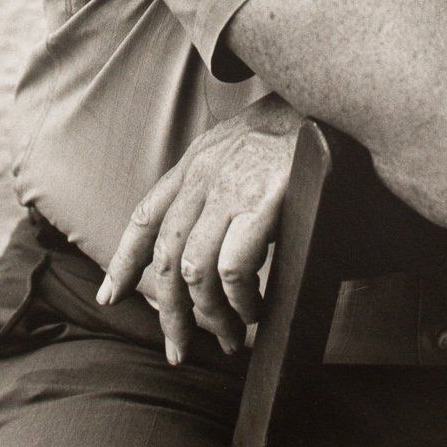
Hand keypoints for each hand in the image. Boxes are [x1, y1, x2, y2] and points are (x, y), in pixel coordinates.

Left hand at [96, 93, 301, 361]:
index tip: (111, 296)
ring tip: (232, 336)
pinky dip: (241, 300)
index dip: (124, 261)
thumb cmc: (299, 129)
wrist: (334, 96)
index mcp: (197, 161)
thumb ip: (218, 181)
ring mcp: (231, 187)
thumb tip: (208, 238)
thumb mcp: (243, 145)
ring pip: (194, 270)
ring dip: (211, 315)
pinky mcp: (263, 201)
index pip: (146, 216)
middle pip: (166, 256)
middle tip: (178, 350)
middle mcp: (205, 173)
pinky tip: (255, 310)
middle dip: (170, 313)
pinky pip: (234, 268)